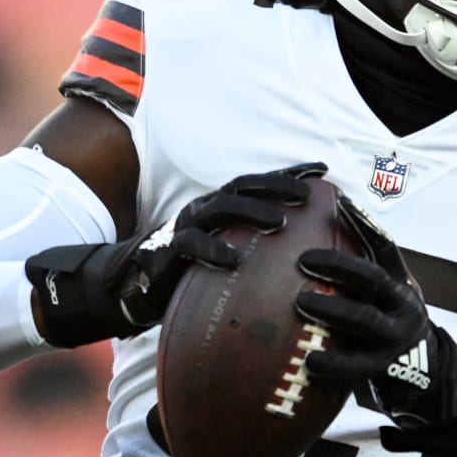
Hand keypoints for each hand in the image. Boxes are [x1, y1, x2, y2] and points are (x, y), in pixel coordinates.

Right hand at [28, 162, 325, 344]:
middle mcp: (204, 208)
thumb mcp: (224, 253)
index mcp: (220, 205)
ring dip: (252, 211)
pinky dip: (215, 252)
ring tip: (281, 222)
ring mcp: (186, 226)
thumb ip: (256, 249)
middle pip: (244, 186)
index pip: (259, 182)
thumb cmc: (189, 272)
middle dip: (278, 185)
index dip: (290, 172)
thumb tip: (303, 253)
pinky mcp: (168, 252)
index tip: (324, 169)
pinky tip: (237, 261)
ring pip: (221, 208)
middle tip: (310, 194)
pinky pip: (192, 247)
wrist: (132, 287)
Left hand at [294, 193, 456, 456]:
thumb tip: (313, 243)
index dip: (364, 223)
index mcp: (401, 284)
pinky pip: (358, 366)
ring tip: (300, 302)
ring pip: (364, 319)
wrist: (430, 382)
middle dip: (338, 266)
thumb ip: (360, 280)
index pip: (384, 247)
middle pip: (372, 278)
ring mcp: (398, 338)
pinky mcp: (390, 370)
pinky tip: (310, 360)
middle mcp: (404, 306)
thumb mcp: (384, 302)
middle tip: (303, 259)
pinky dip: (332, 362)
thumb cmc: (389, 332)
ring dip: (330, 309)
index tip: (341, 200)